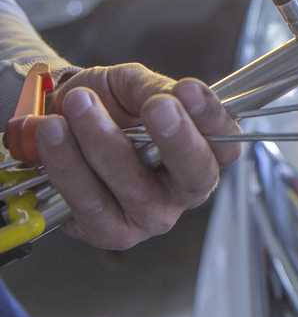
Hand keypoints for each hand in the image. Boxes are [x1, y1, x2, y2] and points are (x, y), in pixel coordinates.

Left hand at [35, 63, 240, 249]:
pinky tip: (52, 131)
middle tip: (157, 107)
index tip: (188, 89)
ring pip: (135, 188)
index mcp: (206, 152)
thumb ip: (155, 89)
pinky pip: (89, 203)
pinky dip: (67, 164)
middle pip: (196, 175)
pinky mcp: (109, 232)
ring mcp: (151, 217)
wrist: (62, 120)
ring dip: (103, 142)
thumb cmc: (111, 105)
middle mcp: (186, 190)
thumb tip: (169, 99)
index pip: (227, 141)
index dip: (212, 117)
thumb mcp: (134, 85)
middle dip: (178, 140)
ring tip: (78, 103)